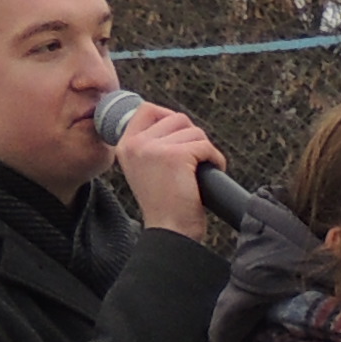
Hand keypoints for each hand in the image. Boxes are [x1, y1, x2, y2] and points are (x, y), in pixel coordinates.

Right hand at [105, 99, 222, 239]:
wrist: (169, 231)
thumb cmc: (165, 205)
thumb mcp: (145, 169)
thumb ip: (151, 144)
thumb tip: (175, 121)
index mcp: (125, 146)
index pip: (146, 109)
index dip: (168, 116)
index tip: (180, 137)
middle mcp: (136, 144)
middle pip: (177, 118)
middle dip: (191, 137)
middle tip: (192, 161)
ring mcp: (154, 148)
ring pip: (194, 131)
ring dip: (204, 150)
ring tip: (197, 172)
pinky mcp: (176, 156)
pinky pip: (205, 146)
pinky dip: (215, 159)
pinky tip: (209, 174)